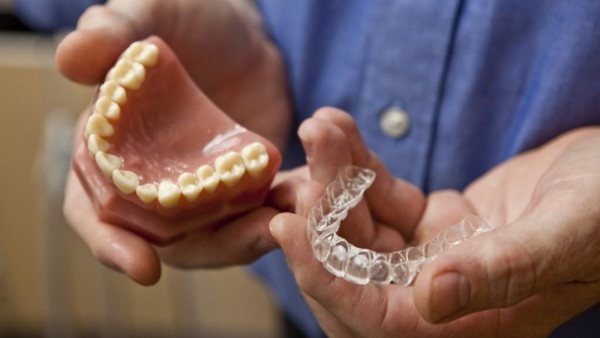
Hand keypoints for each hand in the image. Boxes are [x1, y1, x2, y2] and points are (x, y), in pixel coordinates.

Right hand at [60, 0, 292, 283]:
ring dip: (254, 235)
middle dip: (212, 245)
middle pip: (171, 240)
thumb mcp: (150, 16)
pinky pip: (262, 212)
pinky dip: (284, 211)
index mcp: (111, 158)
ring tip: (285, 220)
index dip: (112, 244)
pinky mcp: (245, 190)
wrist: (243, 35)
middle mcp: (155, 188)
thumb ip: (113, 34)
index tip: (143, 267)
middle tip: (252, 235)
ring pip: (223, 234)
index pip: (97, 214)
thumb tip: (71, 57)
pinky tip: (308, 200)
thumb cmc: (187, 23)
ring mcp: (204, 194)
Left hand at [270, 107, 599, 336]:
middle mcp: (448, 298)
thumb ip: (507, 268)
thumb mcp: (572, 232)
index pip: (382, 321)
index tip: (291, 230)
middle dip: (322, 225)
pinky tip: (341, 131)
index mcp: (480, 324)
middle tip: (304, 173)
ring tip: (322, 128)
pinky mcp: (435, 224)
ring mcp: (437, 260)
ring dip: (336, 181)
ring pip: (364, 229)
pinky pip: (383, 199)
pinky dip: (360, 166)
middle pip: (358, 274)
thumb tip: (432, 297)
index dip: (328, 282)